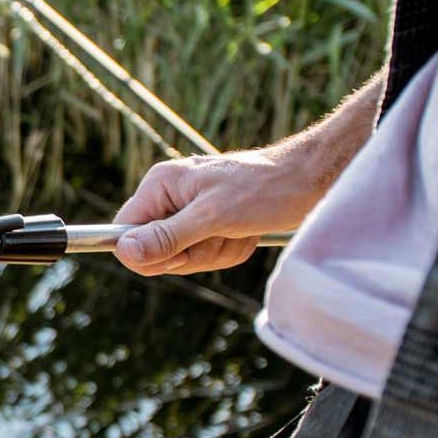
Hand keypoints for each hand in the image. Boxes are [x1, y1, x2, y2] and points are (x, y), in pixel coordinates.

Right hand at [113, 71, 382, 276]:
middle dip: (194, 253)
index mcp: (160, 186)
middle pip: (157, 251)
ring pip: (184, 257)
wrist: (312, 180)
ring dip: (218, 252)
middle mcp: (170, 198)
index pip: (124, 233)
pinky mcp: (211, 224)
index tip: (181, 251)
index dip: (149, 252)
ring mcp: (191, 212)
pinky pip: (206, 255)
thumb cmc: (265, 189)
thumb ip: (166, 236)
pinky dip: (231, 251)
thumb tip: (125, 251)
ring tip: (240, 229)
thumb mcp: (212, 216)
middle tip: (223, 232)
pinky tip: (247, 233)